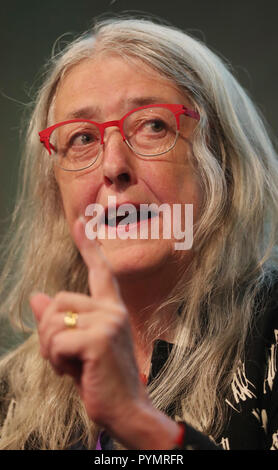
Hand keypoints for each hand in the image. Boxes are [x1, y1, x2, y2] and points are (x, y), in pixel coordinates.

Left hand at [30, 218, 180, 448]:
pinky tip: (74, 372)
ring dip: (51, 349)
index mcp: (111, 309)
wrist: (126, 410)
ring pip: (53, 321)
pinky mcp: (99, 338)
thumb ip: (58, 320)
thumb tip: (35, 296)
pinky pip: (57, 341)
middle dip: (49, 331)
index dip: (89, 245)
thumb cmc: (100, 378)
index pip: (100, 271)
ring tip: (70, 366)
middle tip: (63, 357)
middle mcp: (113, 309)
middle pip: (57, 301)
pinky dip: (56, 361)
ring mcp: (109, 321)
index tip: (81, 221)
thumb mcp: (75, 346)